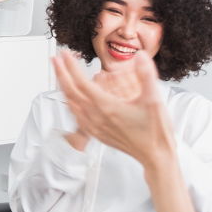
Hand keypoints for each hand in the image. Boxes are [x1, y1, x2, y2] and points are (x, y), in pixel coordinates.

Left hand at [53, 50, 174, 169]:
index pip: (82, 82)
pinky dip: (70, 104)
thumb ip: (146, 75)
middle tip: (55, 59)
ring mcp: (95, 127)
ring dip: (63, 88)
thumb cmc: (155, 132)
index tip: (65, 54)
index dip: (71, 66)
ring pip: (71, 104)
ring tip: (60, 76)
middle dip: (61, 73)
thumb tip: (139, 56)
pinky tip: (71, 101)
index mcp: (107, 107)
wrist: (155, 157)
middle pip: (70, 92)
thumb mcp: (154, 100)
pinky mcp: (97, 134)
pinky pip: (77, 116)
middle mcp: (97, 117)